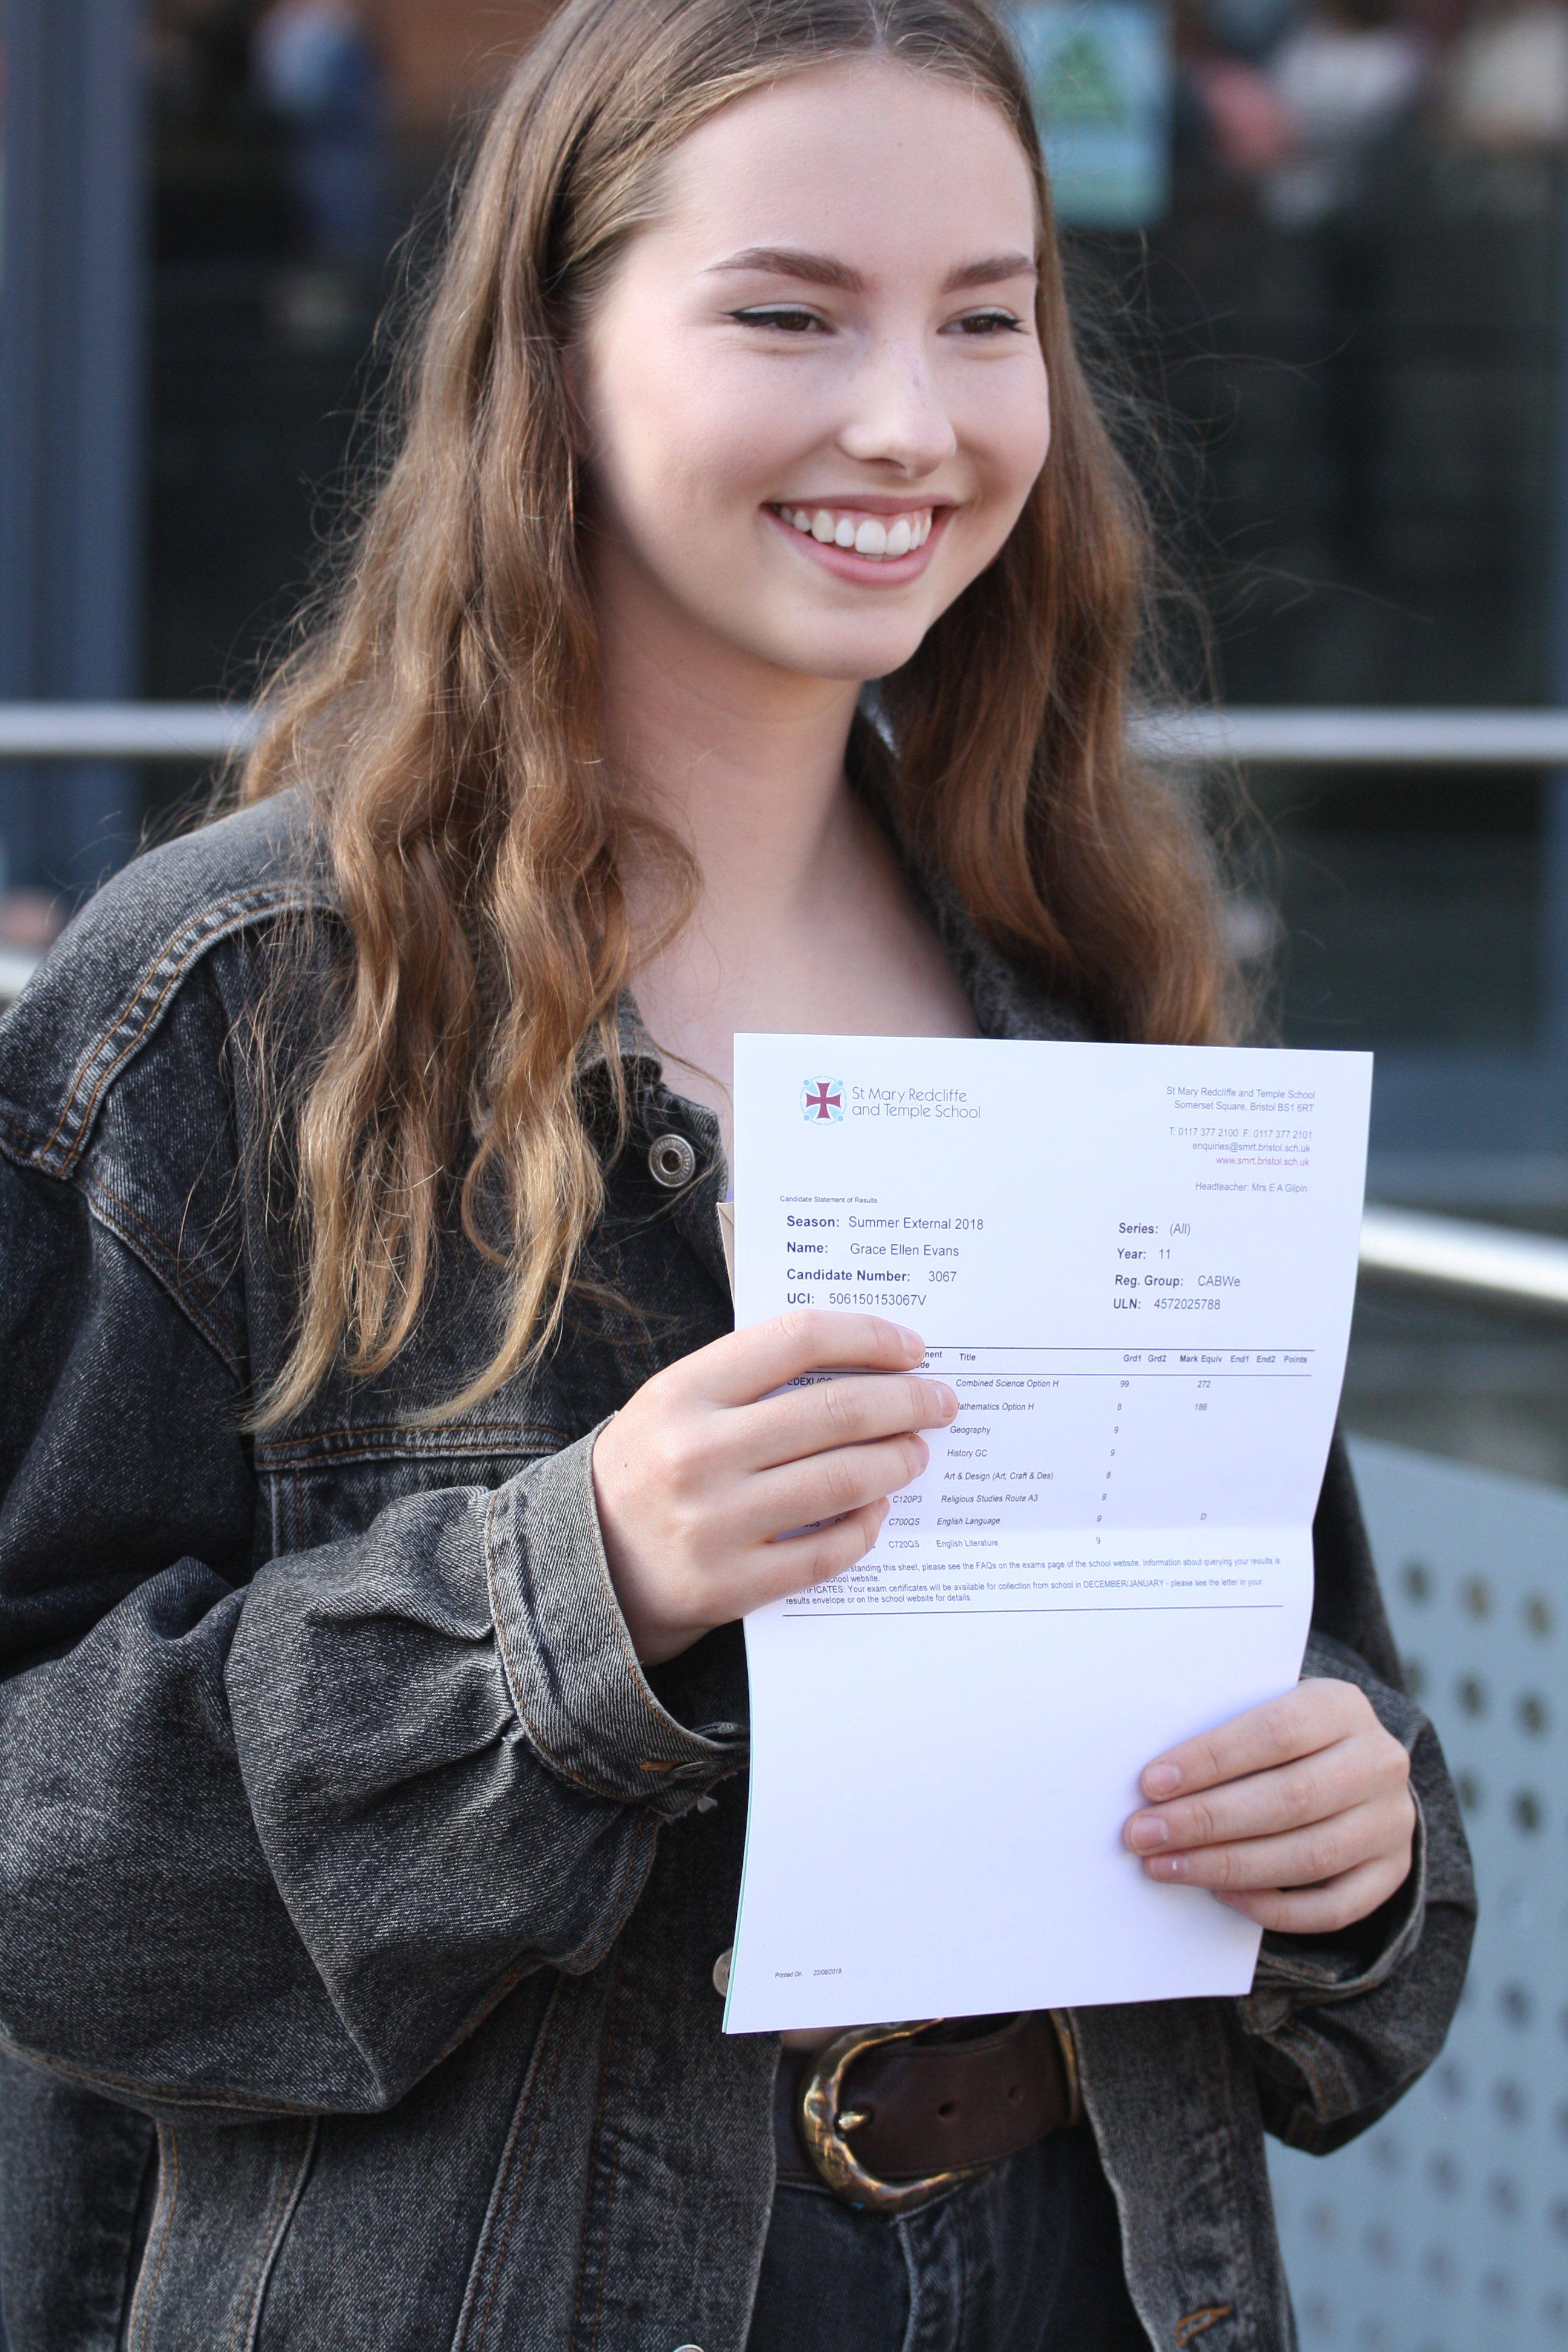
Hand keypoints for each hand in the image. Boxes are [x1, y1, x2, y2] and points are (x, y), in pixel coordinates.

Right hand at [591, 1311, 956, 1664]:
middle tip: (939, 1403)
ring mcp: (716, 1524)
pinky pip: (828, 1549)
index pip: (798, 1338)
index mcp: (684, 1392)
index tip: (911, 1349)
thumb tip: (862, 1362)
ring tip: (916, 1452)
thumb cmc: (649, 1468)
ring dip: (898, 1460)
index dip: (868, 1337)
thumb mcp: (676, 1402)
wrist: (585, 1565)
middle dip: (907, 1403)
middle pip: (836, 1410)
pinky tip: (880, 1507)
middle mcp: (698, 1454)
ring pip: (844, 1479)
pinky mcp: (732, 1585)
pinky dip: (867, 1524)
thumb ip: (752, 1377)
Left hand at [1123, 1678, 1414, 1934]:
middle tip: (1144, 1834)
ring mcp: (1391, 1821)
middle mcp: (1378, 1762)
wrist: (1353, 1762)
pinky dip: (1272, 1907)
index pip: (1274, 1732)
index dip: (1210, 1760)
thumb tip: (1155, 1784)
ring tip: (1166, 1866)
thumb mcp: (1264, 1710)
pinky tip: (1222, 1896)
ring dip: (1227, 1867)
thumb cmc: (1283, 1736)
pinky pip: (1333, 1907)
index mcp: (1342, 1706)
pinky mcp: (1392, 1871)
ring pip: (1309, 1856)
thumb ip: (1224, 1735)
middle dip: (1206, 1821)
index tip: (1151, 1784)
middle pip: (1289, 1799)